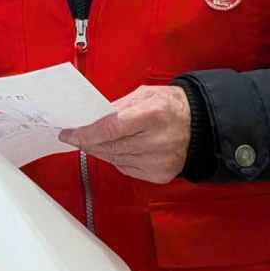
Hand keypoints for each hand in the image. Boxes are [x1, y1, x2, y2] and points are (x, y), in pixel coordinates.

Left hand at [59, 84, 189, 183]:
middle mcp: (157, 141)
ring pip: (115, 159)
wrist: (202, 126)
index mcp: (153, 115)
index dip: (85, 133)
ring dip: (100, 151)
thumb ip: (117, 106)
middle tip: (74, 136)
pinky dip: (116, 159)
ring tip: (91, 141)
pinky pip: (126, 168)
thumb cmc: (172, 106)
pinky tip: (114, 149)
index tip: (68, 133)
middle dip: (87, 142)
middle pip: (110, 146)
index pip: (110, 128)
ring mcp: (159, 161)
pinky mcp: (160, 175)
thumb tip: (92, 119)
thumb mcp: (145, 95)